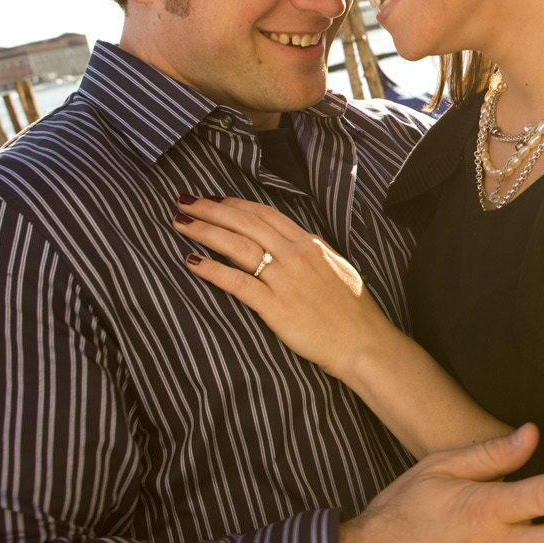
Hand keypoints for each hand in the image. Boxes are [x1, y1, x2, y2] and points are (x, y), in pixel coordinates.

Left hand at [171, 194, 379, 377]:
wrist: (363, 343)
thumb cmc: (353, 311)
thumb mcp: (337, 268)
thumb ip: (312, 253)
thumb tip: (291, 242)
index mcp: (311, 244)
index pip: (265, 214)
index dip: (235, 204)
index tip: (213, 199)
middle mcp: (296, 255)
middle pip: (245, 223)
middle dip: (211, 209)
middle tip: (185, 201)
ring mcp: (285, 280)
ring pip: (237, 246)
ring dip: (205, 231)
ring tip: (180, 222)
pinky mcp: (275, 307)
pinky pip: (237, 283)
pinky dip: (212, 270)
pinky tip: (192, 262)